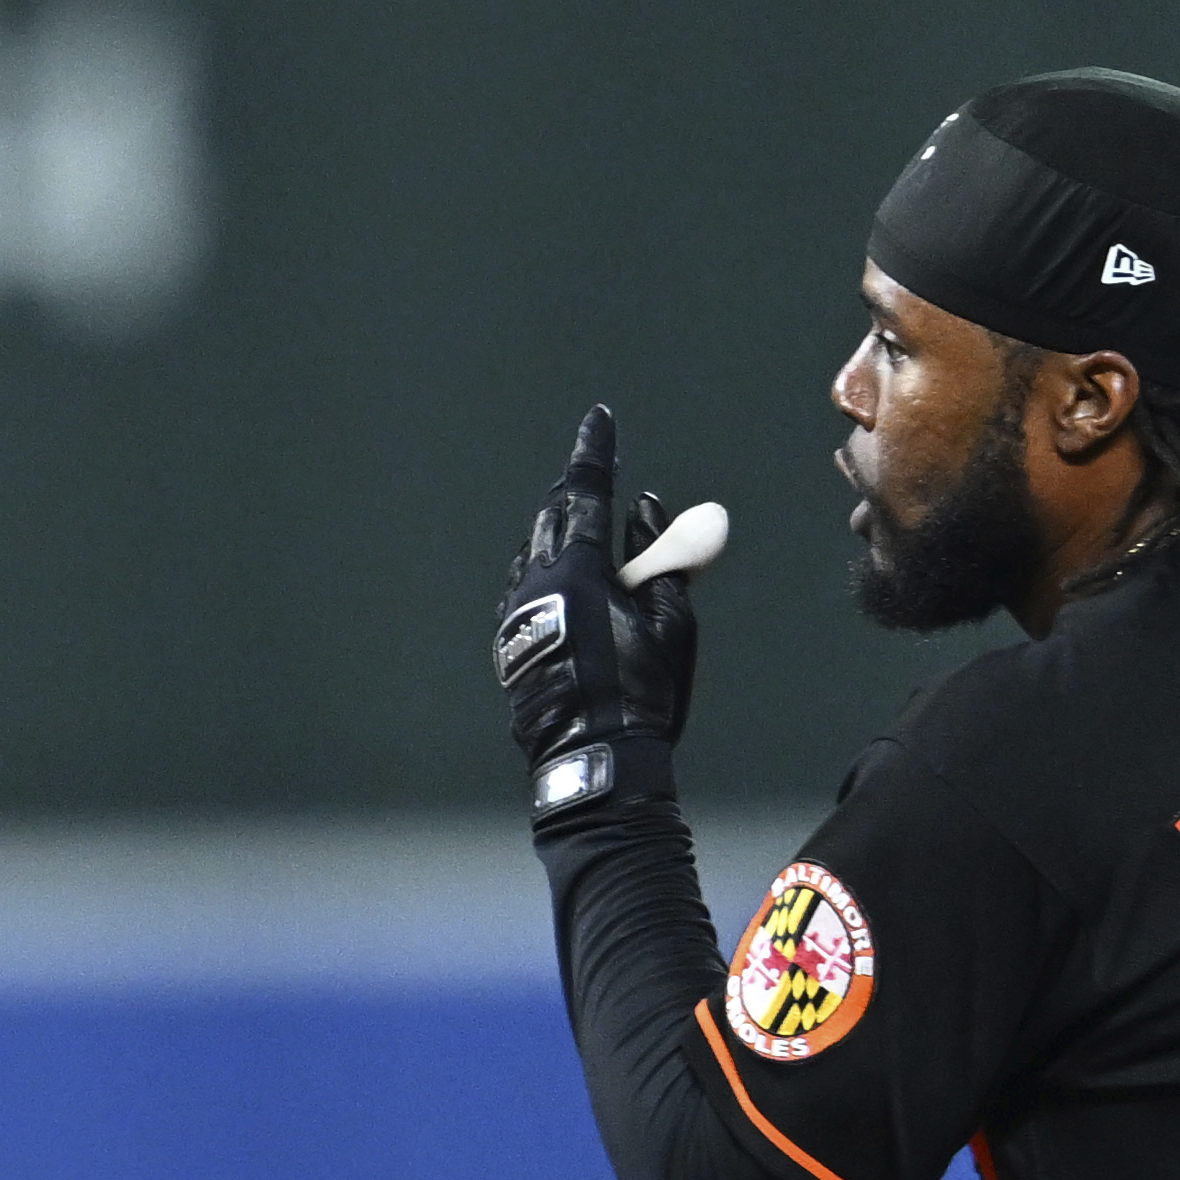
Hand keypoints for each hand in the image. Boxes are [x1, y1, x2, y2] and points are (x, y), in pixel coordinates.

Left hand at [494, 404, 697, 826]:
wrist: (590, 759)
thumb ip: (664, 558)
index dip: (595, 453)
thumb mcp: (668, 619)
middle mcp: (535, 584)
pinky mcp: (511, 646)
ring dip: (557, 532)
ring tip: (578, 525)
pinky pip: (526, 589)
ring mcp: (516, 616)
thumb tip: (651, 509)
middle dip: (574, 491)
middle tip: (591, 471)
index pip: (585, 493)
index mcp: (575, 569)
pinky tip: (557, 581)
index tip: (599, 421)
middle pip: (551, 518)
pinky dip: (546, 571)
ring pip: (533, 554)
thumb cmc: (637, 691)